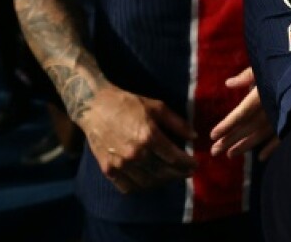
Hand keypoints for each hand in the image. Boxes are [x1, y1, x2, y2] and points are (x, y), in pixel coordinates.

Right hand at [77, 84, 196, 192]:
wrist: (94, 106)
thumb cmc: (128, 103)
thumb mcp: (157, 107)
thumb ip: (177, 123)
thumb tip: (194, 137)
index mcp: (149, 136)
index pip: (175, 158)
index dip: (188, 163)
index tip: (195, 164)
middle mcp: (136, 154)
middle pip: (163, 173)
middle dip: (179, 174)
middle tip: (187, 173)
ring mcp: (121, 164)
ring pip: (148, 182)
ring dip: (163, 182)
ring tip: (171, 177)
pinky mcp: (108, 170)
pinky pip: (128, 187)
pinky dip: (142, 187)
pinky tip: (149, 181)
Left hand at [209, 66, 277, 160]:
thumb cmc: (289, 64)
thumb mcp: (265, 65)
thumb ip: (247, 76)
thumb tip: (228, 84)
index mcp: (261, 96)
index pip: (240, 114)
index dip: (226, 125)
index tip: (212, 135)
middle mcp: (269, 110)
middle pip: (247, 128)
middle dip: (230, 140)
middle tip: (214, 152)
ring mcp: (281, 118)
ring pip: (261, 136)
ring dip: (245, 146)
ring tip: (230, 155)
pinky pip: (280, 138)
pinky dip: (270, 148)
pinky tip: (260, 158)